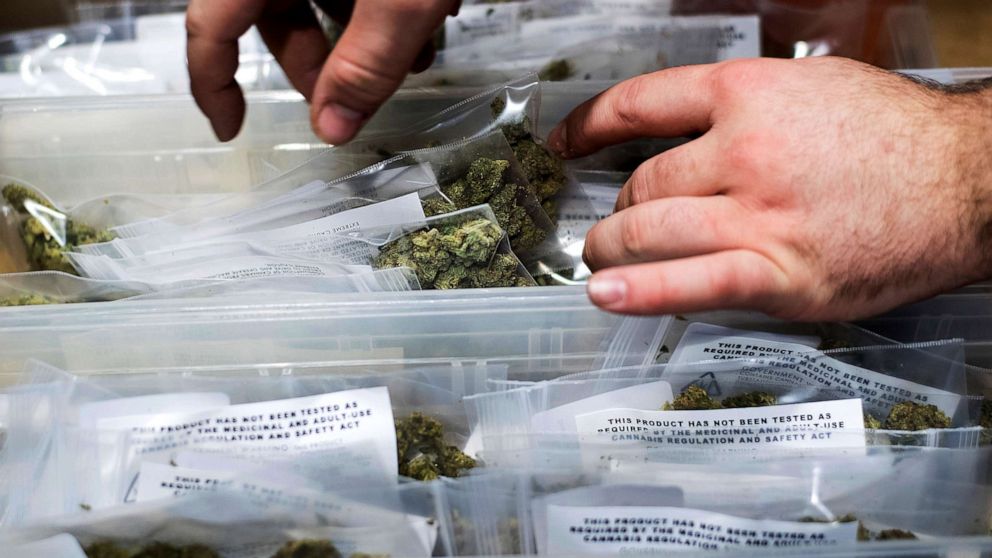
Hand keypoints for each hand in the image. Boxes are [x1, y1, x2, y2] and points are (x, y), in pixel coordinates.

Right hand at [186, 0, 457, 142]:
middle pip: (274, 19)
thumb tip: (334, 129)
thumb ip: (369, 61)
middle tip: (357, 99)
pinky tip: (425, 17)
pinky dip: (376, 6)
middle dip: (318, 67)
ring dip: (361, 38)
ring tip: (415, 57)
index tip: (231, 129)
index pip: (210, 27)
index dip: (213, 84)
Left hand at [549, 57, 991, 320]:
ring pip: (651, 233)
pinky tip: (606, 295)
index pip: (639, 103)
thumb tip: (686, 131)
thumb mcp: (812, 88)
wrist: (971, 182)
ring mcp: (760, 215)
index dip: (589, 126)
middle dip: (617, 208)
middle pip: (642, 183)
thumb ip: (744, 107)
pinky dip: (642, 293)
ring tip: (602, 258)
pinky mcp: (781, 274)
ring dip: (613, 249)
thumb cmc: (897, 137)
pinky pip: (693, 284)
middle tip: (611, 223)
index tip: (567, 144)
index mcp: (748, 94)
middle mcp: (744, 151)